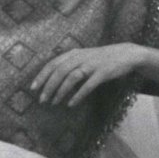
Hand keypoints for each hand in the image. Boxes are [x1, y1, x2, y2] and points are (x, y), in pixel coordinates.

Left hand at [29, 43, 143, 106]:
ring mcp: (92, 64)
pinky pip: (88, 85)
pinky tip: (71, 104)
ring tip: (54, 103)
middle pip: (59, 71)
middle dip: (48, 86)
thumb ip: (70, 65)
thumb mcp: (84, 57)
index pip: (53, 63)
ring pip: (71, 77)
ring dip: (60, 91)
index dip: (41, 76)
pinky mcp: (103, 73)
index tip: (32, 88)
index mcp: (74, 53)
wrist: (126, 54)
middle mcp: (81, 57)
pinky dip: (78, 95)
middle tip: (42, 99)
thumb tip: (54, 81)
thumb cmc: (102, 59)